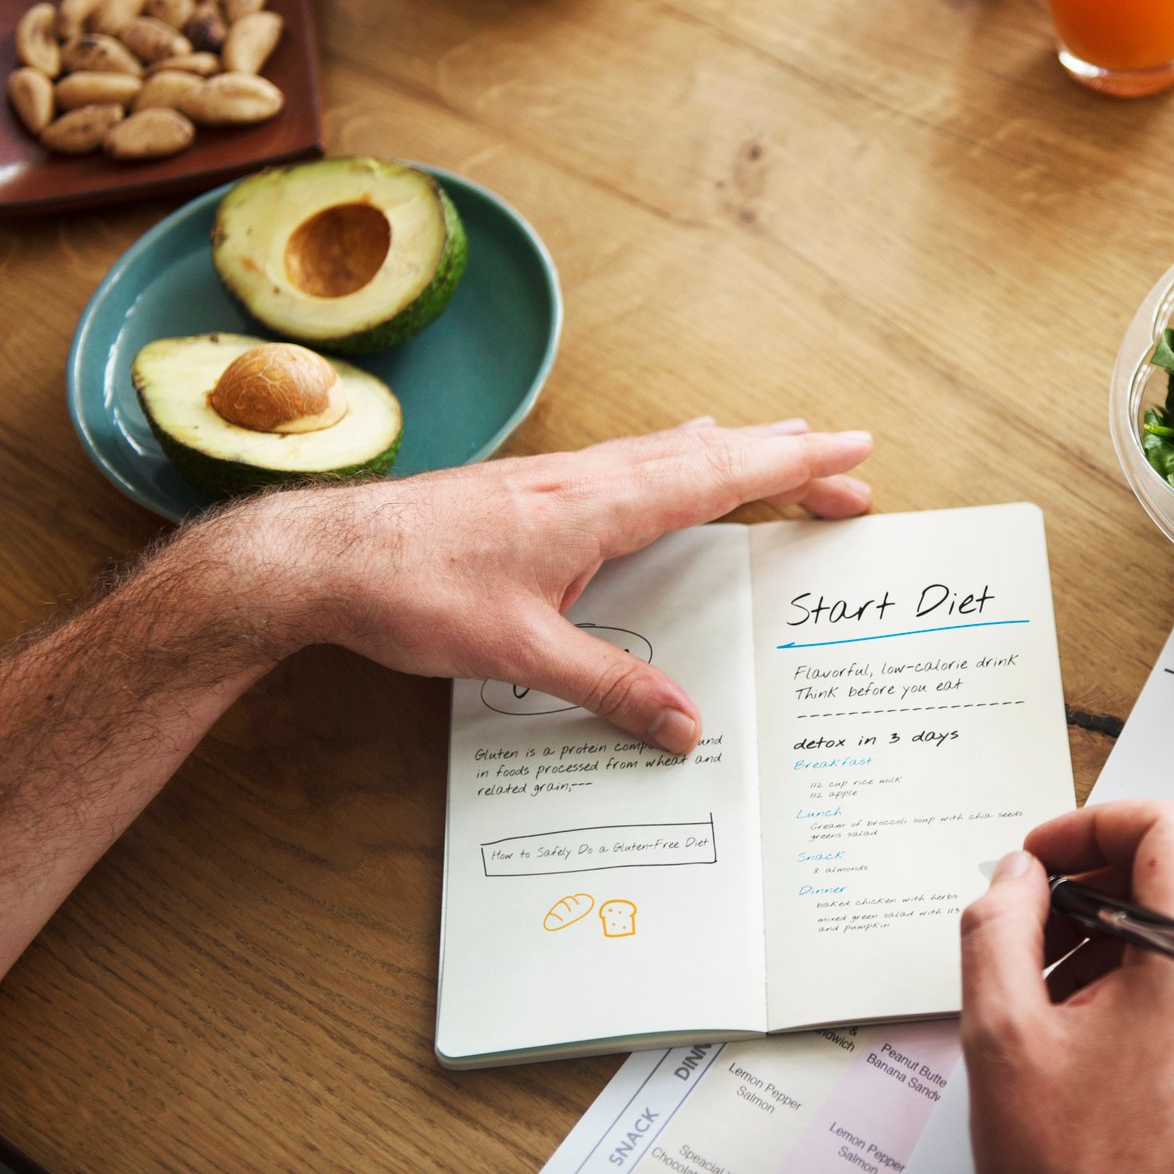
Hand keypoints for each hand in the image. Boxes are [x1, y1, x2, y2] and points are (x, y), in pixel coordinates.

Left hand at [230, 418, 872, 751]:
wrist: (321, 557)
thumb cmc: (411, 593)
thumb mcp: (518, 654)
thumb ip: (608, 688)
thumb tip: (684, 729)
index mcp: (598, 506)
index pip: (720, 475)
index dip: (793, 465)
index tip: (852, 454)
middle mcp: (587, 477)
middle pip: (710, 453)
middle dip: (786, 456)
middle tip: (849, 462)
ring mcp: (559, 477)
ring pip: (670, 449)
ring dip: (736, 448)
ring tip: (783, 443)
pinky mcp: (533, 489)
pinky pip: (633, 458)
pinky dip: (680, 454)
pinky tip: (675, 455)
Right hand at [961, 801, 1173, 1173]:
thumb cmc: (1078, 1173)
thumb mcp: (1003, 1036)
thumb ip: (997, 929)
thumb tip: (1014, 877)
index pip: (1170, 825)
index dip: (1093, 821)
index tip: (1041, 857)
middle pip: (1172, 877)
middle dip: (1086, 887)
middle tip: (1023, 924)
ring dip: (1102, 938)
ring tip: (1038, 991)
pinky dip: (1129, 982)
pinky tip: (1072, 1032)